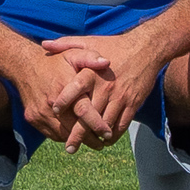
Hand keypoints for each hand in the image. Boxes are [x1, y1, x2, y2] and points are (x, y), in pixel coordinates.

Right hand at [9, 48, 109, 145]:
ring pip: (62, 134)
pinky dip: (63, 136)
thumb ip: (91, 57)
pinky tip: (73, 134)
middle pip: (73, 128)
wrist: (24, 65)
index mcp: (64, 87)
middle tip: (102, 144)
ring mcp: (40, 112)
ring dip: (76, 140)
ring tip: (91, 142)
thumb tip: (107, 62)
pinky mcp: (33, 119)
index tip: (108, 133)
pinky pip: (51, 134)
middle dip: (89, 139)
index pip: (84, 111)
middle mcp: (51, 103)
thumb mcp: (73, 53)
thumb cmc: (55, 62)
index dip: (97, 124)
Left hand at [45, 33, 162, 147]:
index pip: (74, 89)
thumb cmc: (113, 45)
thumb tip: (44, 44)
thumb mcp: (89, 41)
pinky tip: (106, 140)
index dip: (64, 101)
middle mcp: (105, 87)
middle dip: (78, 133)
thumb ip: (66, 44)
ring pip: (105, 124)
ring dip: (96, 137)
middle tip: (69, 147)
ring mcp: (120, 97)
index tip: (55, 112)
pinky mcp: (133, 104)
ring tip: (87, 145)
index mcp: (92, 72)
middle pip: (89, 116)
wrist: (145, 48)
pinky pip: (122, 125)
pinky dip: (113, 136)